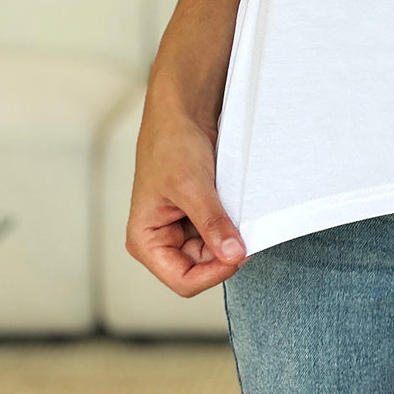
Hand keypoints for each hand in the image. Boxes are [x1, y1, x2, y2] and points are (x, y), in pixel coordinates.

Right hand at [125, 103, 247, 296]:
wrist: (182, 112)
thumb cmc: (172, 144)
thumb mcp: (192, 186)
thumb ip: (212, 224)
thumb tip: (233, 255)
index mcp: (146, 240)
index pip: (183, 281)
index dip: (213, 274)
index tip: (240, 254)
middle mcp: (161, 240)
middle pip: (201, 268)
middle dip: (224, 253)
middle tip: (248, 232)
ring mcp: (180, 229)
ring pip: (213, 252)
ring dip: (229, 238)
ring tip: (239, 214)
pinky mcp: (197, 216)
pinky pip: (218, 233)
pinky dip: (232, 226)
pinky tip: (238, 210)